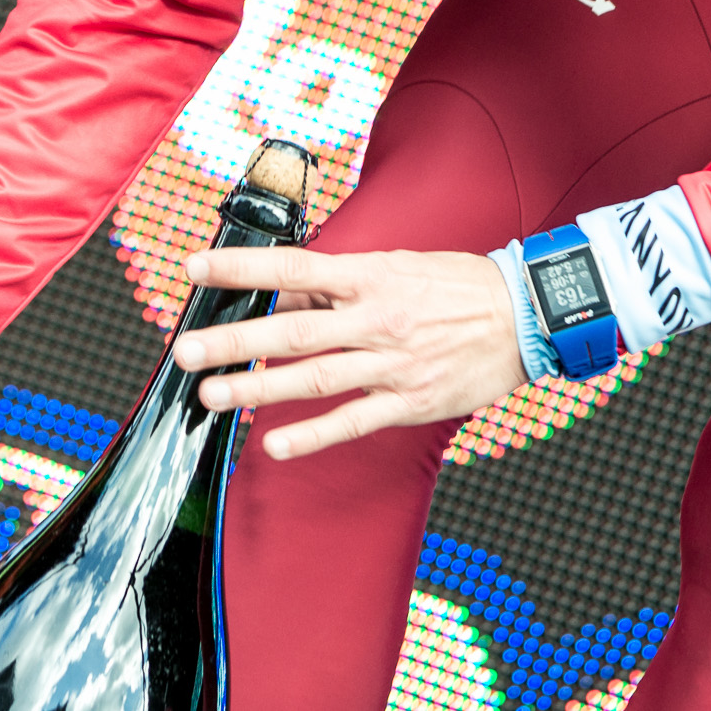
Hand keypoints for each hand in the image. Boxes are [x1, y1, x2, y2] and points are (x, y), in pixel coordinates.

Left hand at [171, 247, 527, 459]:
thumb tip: (285, 297)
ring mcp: (393, 364)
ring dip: (258, 390)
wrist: (525, 316)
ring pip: (315, 379)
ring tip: (211, 397)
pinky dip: (312, 435)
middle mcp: (377, 320)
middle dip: (234, 342)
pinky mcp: (411, 401)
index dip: (242, 268)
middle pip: (293, 332)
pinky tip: (273, 445)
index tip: (195, 268)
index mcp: (371, 277)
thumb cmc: (457, 285)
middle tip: (184, 352)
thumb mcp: (396, 265)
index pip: (294, 269)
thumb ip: (340, 285)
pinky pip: (353, 421)